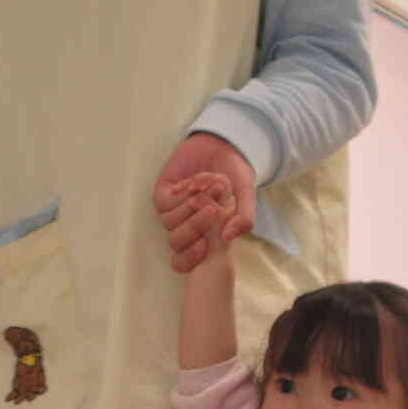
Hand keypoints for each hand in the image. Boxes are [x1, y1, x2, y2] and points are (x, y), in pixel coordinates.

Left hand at [152, 133, 254, 273]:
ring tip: (210, 188)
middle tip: (211, 211)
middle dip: (194, 228)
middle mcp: (184, 227)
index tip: (204, 246)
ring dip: (192, 206)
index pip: (185, 262)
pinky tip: (195, 183)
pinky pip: (166, 205)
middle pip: (176, 244)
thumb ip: (244, 218)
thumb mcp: (245, 197)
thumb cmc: (234, 175)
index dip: (191, 258)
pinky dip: (183, 194)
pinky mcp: (162, 195)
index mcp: (203, 236)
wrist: (221, 146)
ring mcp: (171, 211)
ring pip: (170, 224)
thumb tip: (228, 237)